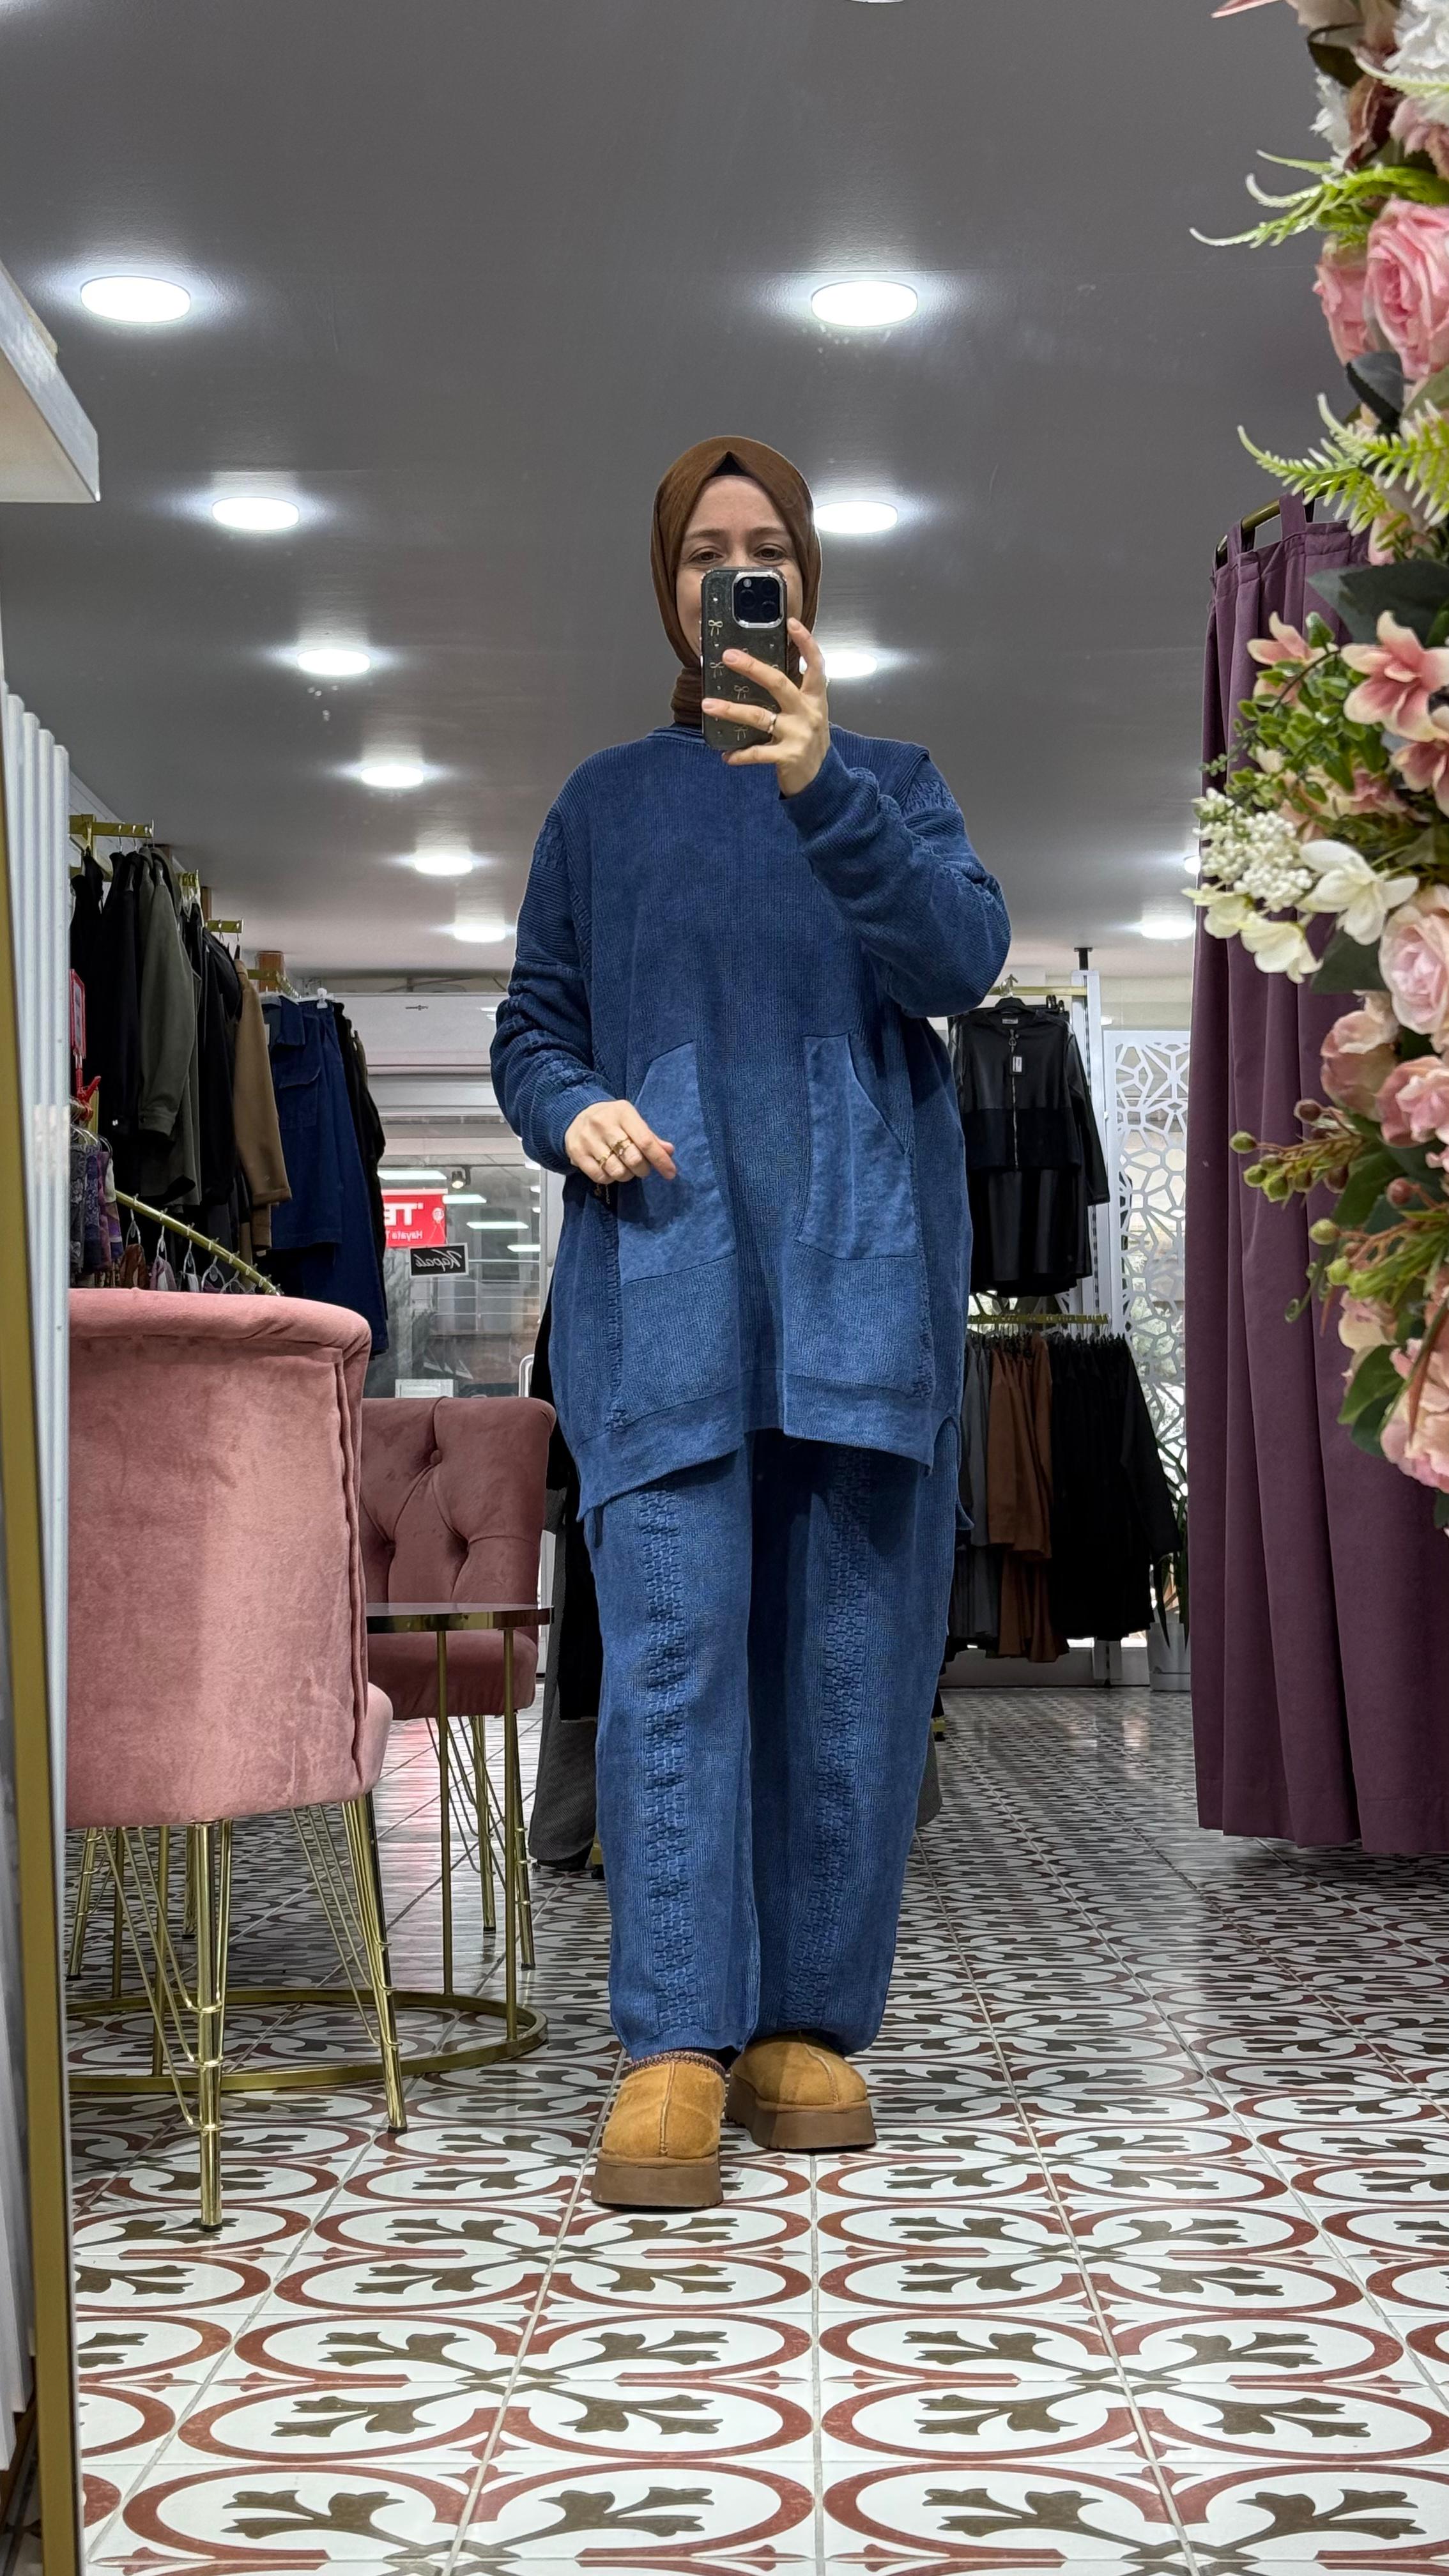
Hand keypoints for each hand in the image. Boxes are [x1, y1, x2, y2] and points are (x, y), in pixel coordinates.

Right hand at [564, 1098, 675, 1186]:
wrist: (576, 1114)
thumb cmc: (611, 1120)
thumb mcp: (632, 1121)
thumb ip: (650, 1137)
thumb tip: (669, 1151)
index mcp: (622, 1112)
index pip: (645, 1141)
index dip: (660, 1160)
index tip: (670, 1173)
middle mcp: (603, 1124)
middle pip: (633, 1158)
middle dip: (643, 1169)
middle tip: (642, 1167)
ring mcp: (588, 1139)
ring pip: (617, 1171)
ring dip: (627, 1175)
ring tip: (626, 1168)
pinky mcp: (577, 1153)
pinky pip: (600, 1176)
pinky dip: (610, 1178)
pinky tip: (610, 1169)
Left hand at [701, 619, 829, 797]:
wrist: (822, 781)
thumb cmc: (809, 742)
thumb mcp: (808, 714)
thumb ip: (792, 696)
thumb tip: (758, 675)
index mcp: (814, 698)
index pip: (815, 665)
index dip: (806, 643)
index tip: (791, 622)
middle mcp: (808, 712)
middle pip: (779, 683)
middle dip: (752, 668)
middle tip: (728, 656)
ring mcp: (799, 734)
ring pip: (760, 716)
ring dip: (731, 710)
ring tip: (708, 705)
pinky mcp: (788, 756)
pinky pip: (758, 753)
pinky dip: (740, 755)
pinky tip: (726, 756)